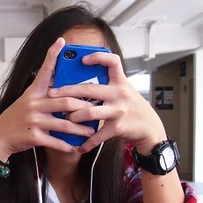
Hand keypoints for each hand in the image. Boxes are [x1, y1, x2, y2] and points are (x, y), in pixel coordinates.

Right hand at [0, 38, 96, 160]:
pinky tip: (75, 146)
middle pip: (65, 102)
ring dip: (80, 129)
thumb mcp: (27, 102)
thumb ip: (44, 97)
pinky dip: (66, 145)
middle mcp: (33, 104)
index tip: (62, 42)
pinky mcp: (33, 136)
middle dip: (83, 107)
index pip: (44, 70)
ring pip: (64, 123)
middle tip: (96, 109)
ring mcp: (33, 120)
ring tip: (91, 130)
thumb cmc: (17, 119)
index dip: (52, 55)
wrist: (0, 137)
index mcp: (33, 93)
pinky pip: (55, 140)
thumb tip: (68, 95)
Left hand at [47, 52, 166, 154]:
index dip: (98, 57)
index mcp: (120, 82)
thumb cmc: (132, 107)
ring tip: (66, 118)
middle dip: (68, 91)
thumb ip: (107, 85)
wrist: (150, 127)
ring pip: (90, 112)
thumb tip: (80, 82)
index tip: (83, 59)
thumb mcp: (123, 91)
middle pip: (90, 89)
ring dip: (74, 116)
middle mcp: (119, 94)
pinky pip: (98, 135)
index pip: (112, 62)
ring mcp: (118, 111)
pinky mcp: (118, 127)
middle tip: (52, 93)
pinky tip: (79, 146)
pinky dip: (87, 142)